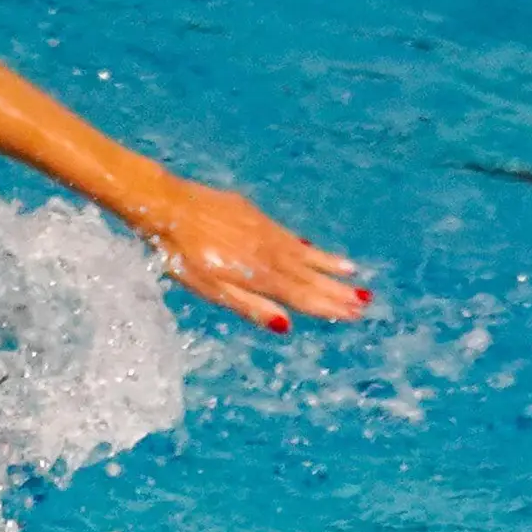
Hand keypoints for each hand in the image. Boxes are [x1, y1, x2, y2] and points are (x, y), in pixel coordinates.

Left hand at [134, 177, 369, 331]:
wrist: (167, 205)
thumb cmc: (181, 254)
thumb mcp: (210, 289)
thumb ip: (249, 306)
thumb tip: (285, 326)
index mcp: (258, 274)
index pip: (300, 295)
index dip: (327, 306)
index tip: (353, 314)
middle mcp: (266, 252)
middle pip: (307, 275)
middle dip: (335, 289)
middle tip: (364, 301)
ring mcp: (261, 230)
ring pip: (302, 252)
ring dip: (328, 264)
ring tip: (353, 272)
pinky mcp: (252, 214)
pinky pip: (287, 234)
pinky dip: (305, 244)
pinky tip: (314, 247)